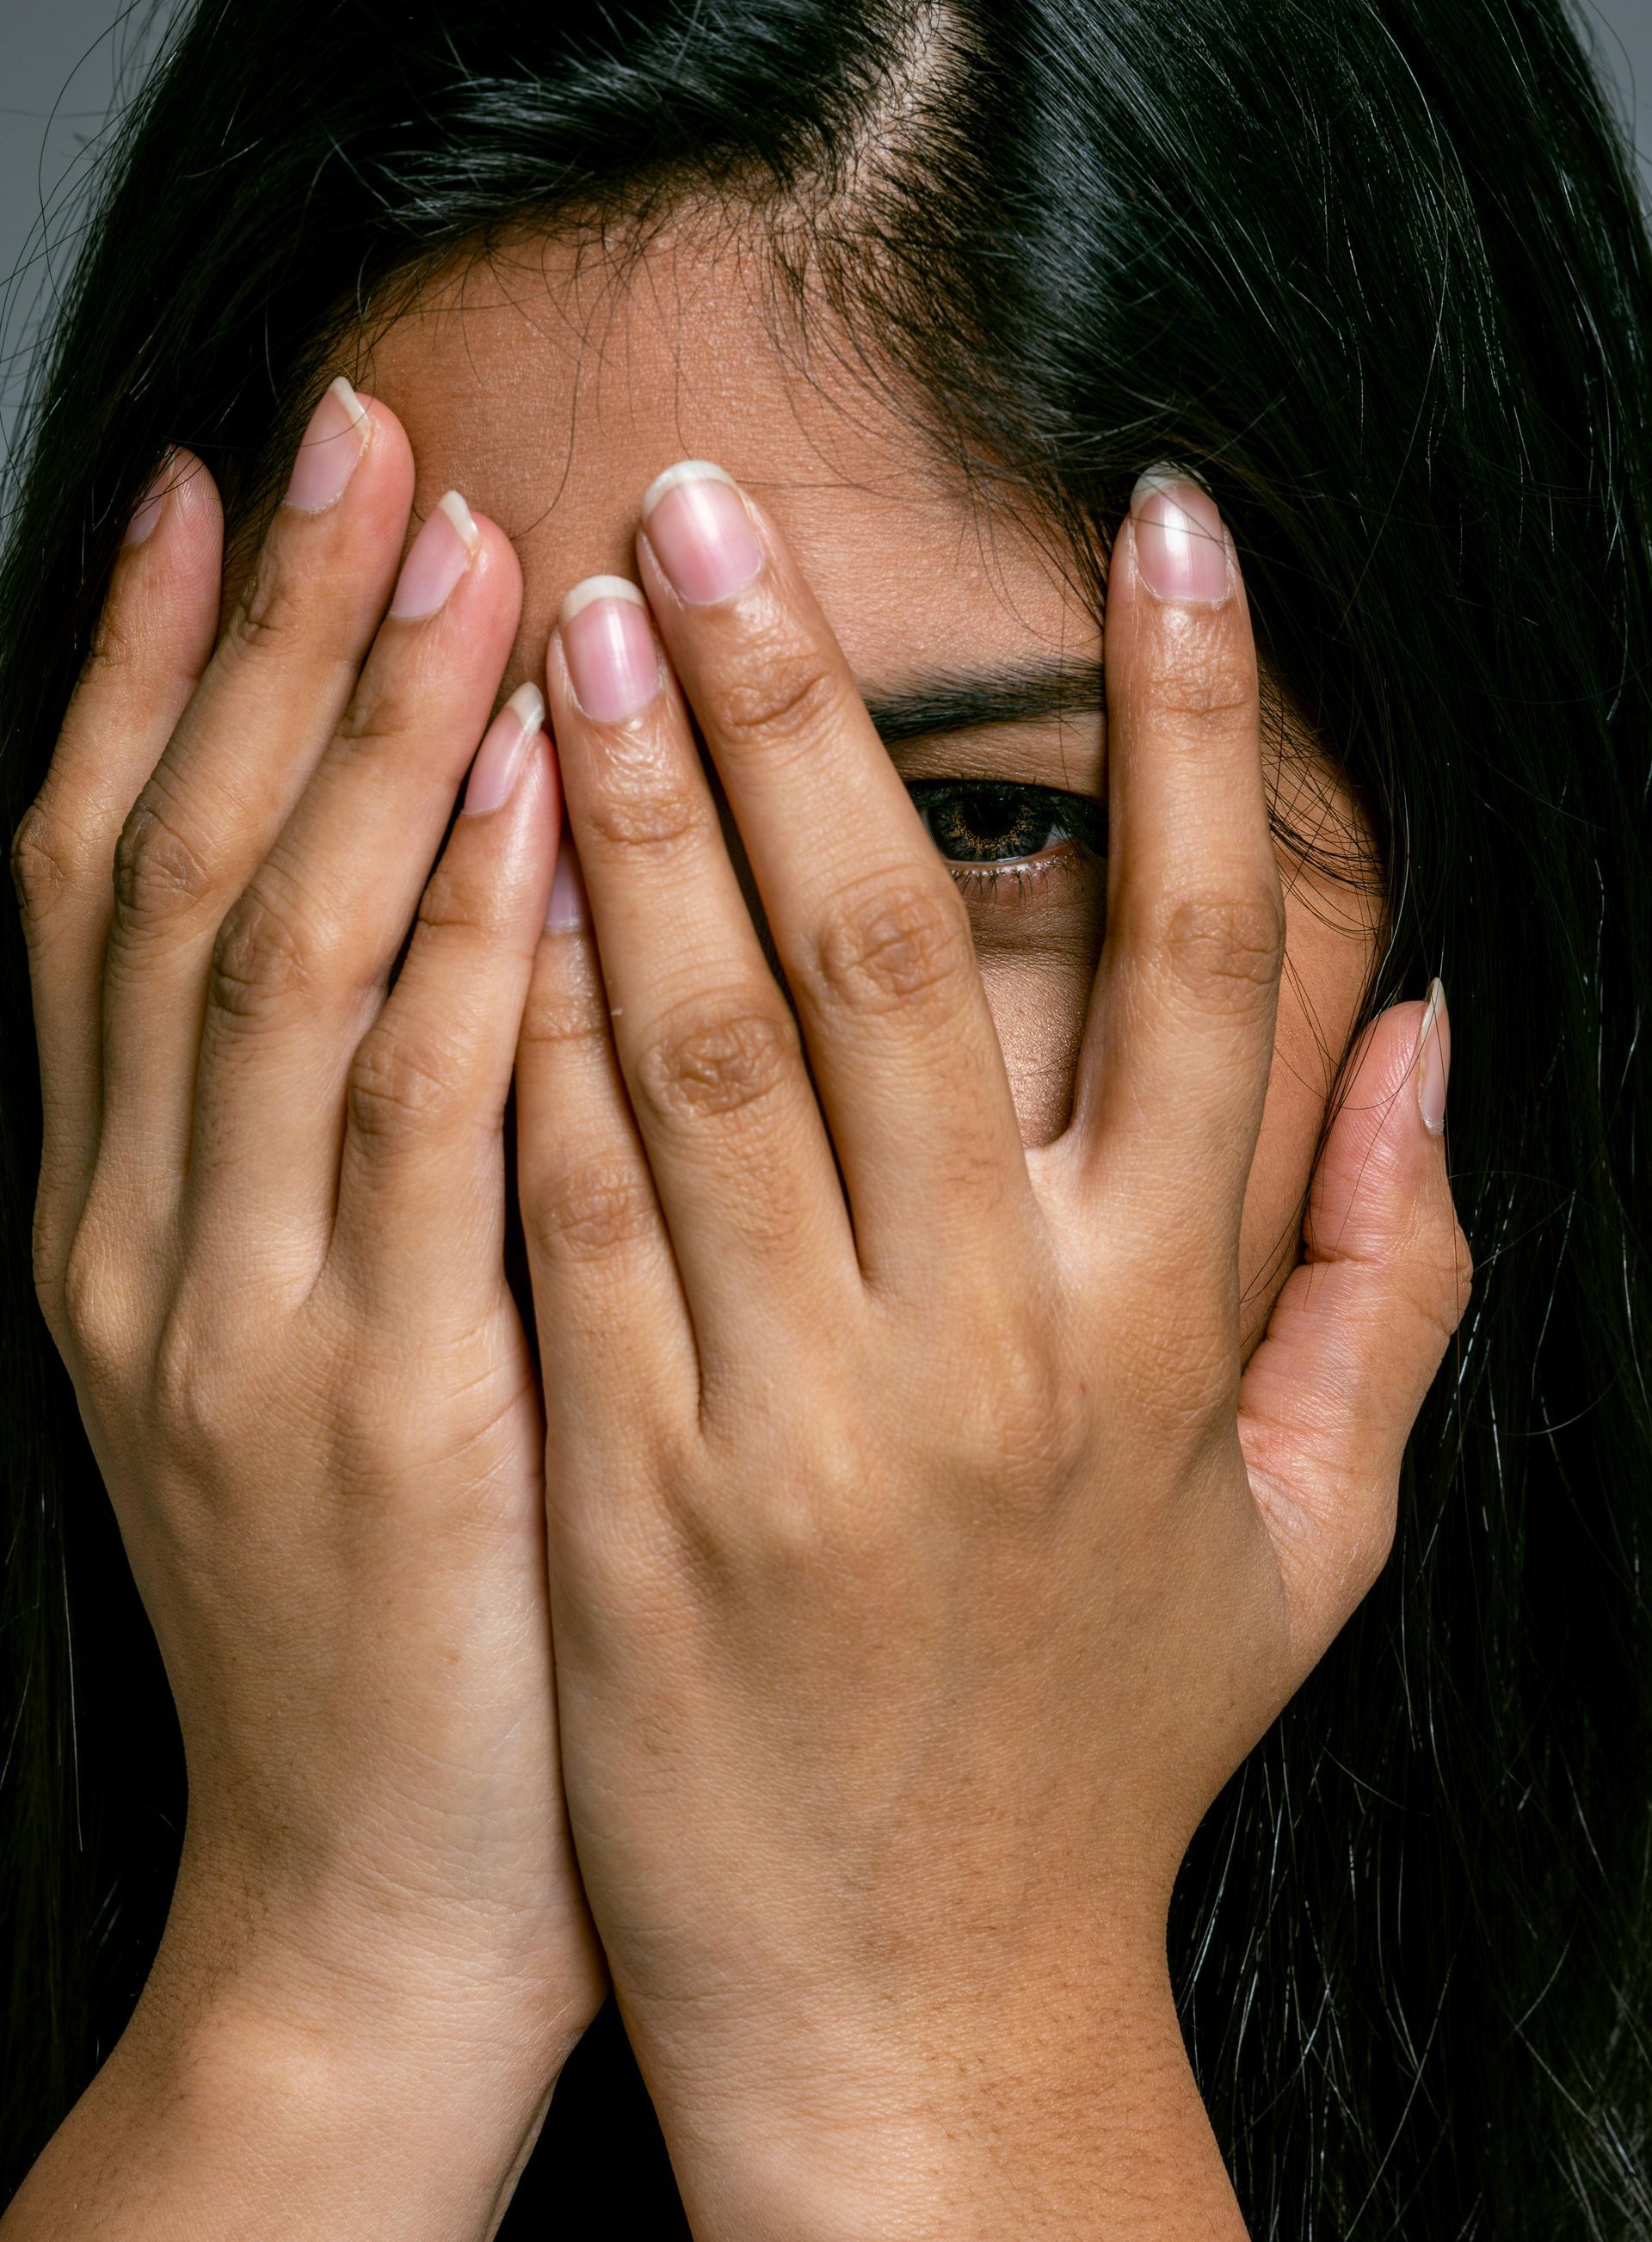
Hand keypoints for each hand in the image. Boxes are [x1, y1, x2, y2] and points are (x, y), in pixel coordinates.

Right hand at [8, 384, 602, 2237]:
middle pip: (184, 868)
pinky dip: (467, 946)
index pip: (111, 885)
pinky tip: (543, 798)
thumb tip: (482, 911)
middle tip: (365, 435)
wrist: (373, 1901)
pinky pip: (416, 1128)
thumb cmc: (399, 1615)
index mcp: (132, 1217)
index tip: (240, 488)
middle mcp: (148, 1236)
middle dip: (273, 640)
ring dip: (367, 737)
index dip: (166, 670)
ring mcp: (237, 1319)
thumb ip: (365, 1154)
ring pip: (279, 958)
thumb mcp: (330, 1357)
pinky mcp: (376, 1408)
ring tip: (463, 545)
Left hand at [514, 464, 1470, 2235]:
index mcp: (1162, 1326)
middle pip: (894, 951)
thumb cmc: (1109, 1747)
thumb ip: (1389, 1278)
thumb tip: (1437, 1038)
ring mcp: (795, 1410)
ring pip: (701, 1045)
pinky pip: (563, 1208)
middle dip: (799, 705)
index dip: (1193, 727)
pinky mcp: (625, 1480)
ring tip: (563, 621)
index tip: (1165, 528)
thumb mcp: (1312, 1534)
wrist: (919, 1996)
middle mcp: (986, 1339)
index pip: (1199, 962)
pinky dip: (516, 1025)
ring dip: (627, 813)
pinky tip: (468, 870)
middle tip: (710, 506)